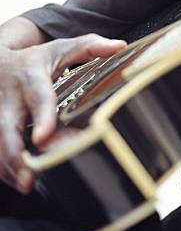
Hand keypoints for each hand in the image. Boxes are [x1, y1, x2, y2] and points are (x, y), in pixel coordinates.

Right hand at [0, 34, 125, 193]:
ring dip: (11, 167)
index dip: (42, 117)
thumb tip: (120, 46)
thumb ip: (90, 46)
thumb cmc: (35, 60)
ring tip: (27, 184)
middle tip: (29, 178)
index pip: (38, 97)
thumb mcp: (61, 48)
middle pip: (8, 128)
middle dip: (15, 155)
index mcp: (31, 77)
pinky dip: (7, 169)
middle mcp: (10, 98)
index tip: (43, 137)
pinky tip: (20, 179)